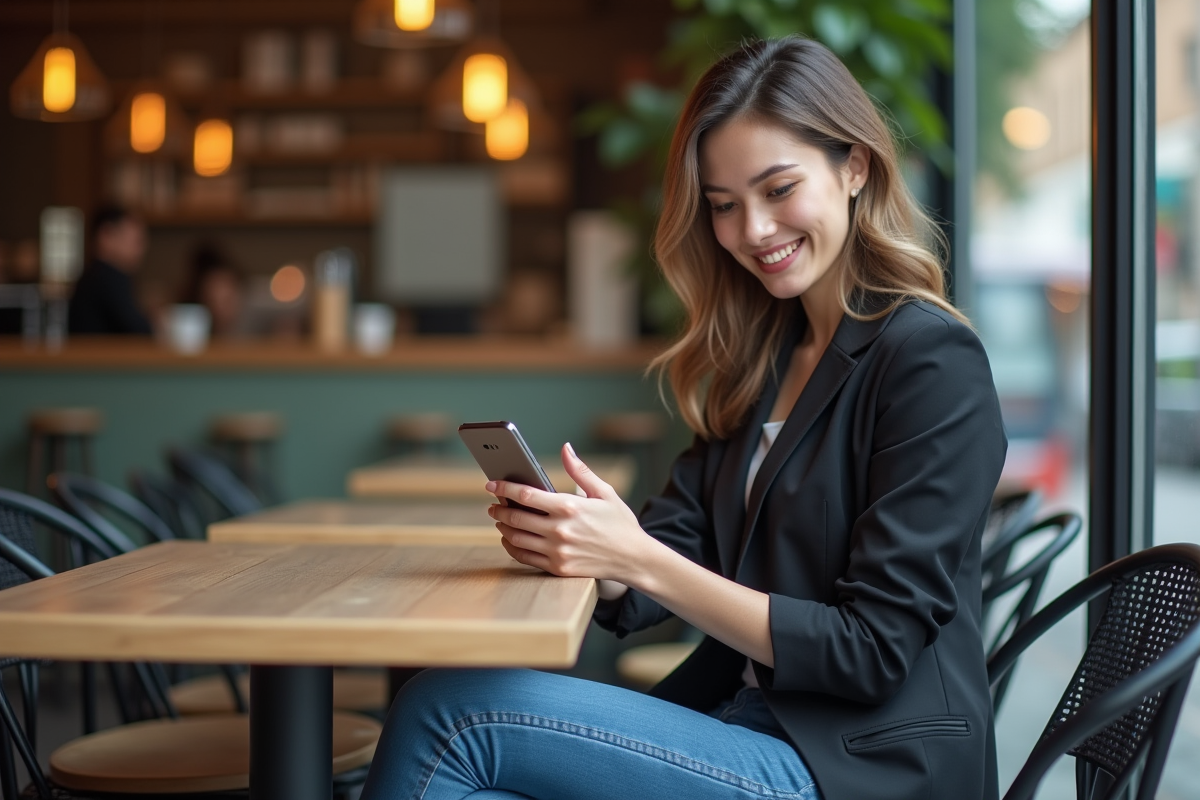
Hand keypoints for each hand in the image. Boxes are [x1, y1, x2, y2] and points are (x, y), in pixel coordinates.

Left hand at [487, 443, 646, 584]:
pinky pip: (524, 558)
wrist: (634, 559)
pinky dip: (511, 547)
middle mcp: (560, 530)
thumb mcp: (605, 492)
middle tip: (492, 504)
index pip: (526, 495)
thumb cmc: (620, 523)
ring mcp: (558, 551)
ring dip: (503, 527)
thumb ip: (580, 470)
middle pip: (516, 517)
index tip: (491, 484)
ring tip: (500, 519)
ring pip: (517, 538)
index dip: (504, 488)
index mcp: (570, 507)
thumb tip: (566, 448)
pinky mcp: (558, 568)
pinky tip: (510, 539)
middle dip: (499, 509)